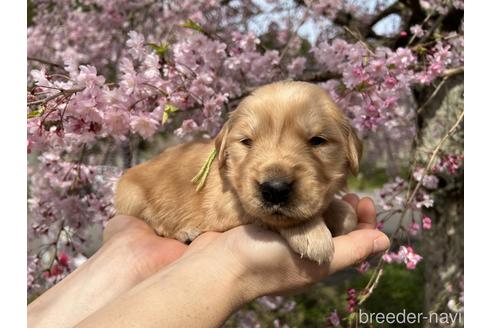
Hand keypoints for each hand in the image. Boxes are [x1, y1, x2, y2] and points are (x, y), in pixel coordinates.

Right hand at [180, 193, 389, 297]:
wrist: (216, 266)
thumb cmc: (266, 263)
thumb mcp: (316, 258)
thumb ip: (350, 249)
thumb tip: (386, 240)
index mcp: (320, 260)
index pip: (353, 238)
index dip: (364, 219)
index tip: (363, 197)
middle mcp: (304, 249)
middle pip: (333, 226)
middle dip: (342, 205)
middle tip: (344, 186)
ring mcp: (282, 238)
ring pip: (310, 217)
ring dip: (320, 200)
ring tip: (322, 183)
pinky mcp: (264, 228)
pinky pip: (288, 213)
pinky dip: (296, 201)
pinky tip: (294, 187)